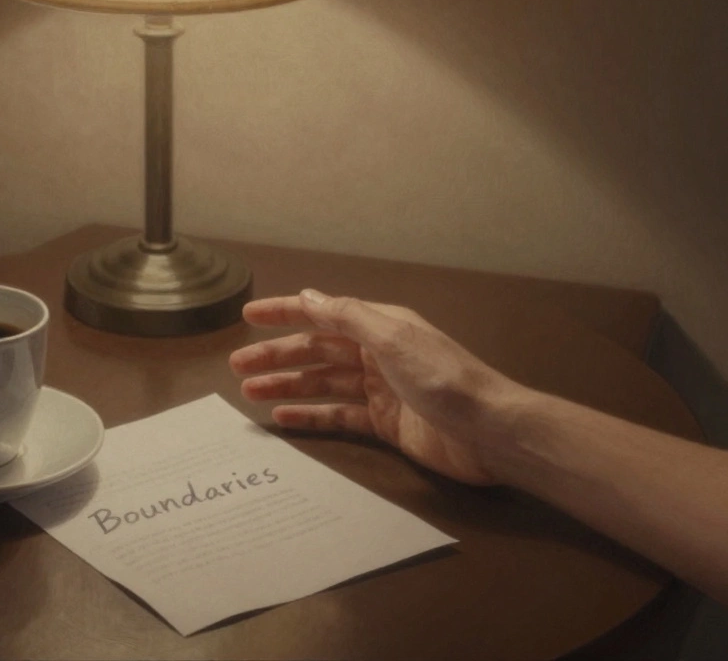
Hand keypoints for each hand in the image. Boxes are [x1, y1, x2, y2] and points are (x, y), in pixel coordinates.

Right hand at [229, 289, 524, 484]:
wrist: (490, 433)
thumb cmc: (444, 379)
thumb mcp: (394, 339)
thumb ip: (348, 316)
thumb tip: (307, 296)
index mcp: (380, 326)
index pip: (322, 314)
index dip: (285, 313)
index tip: (249, 315)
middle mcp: (377, 354)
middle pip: (317, 351)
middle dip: (277, 356)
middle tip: (237, 367)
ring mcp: (381, 390)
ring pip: (323, 383)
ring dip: (287, 385)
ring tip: (249, 394)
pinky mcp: (385, 424)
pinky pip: (339, 416)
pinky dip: (311, 416)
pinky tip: (284, 419)